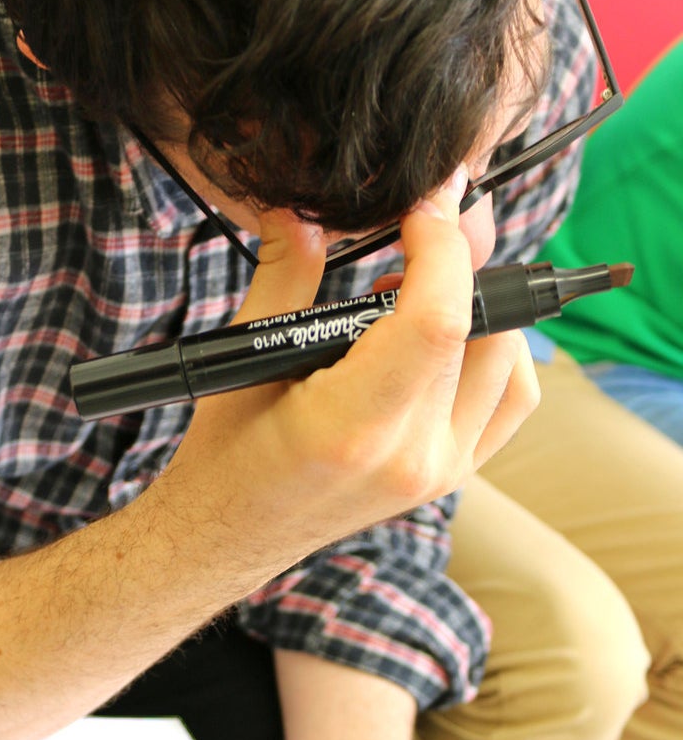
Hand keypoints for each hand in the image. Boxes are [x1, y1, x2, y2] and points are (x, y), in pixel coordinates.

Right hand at [168, 175, 537, 572]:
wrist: (232, 533)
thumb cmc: (228, 452)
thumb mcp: (246, 356)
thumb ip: (288, 274)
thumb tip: (304, 207)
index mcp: (352, 428)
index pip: (438, 320)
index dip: (442, 246)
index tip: (423, 206)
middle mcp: (411, 456)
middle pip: (482, 330)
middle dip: (455, 268)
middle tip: (407, 247)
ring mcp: (440, 472)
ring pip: (510, 360)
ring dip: (477, 312)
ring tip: (413, 300)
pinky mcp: (453, 475)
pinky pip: (511, 397)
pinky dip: (493, 353)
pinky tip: (442, 340)